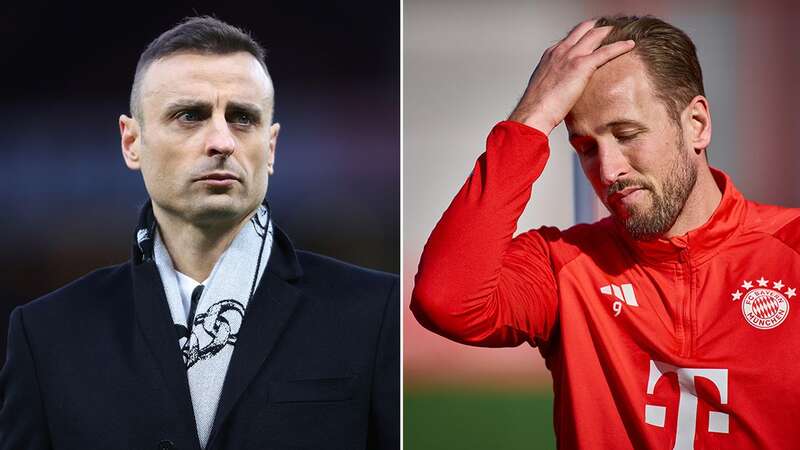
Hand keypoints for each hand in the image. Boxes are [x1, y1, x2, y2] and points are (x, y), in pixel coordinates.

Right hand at [508, 20, 634, 134]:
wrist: (534, 112)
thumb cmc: (538, 106)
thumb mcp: (544, 87)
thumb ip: (555, 81)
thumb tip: (562, 89)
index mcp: (551, 55)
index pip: (571, 37)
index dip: (585, 35)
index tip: (594, 37)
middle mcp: (561, 50)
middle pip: (584, 29)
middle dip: (599, 27)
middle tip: (612, 30)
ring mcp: (571, 56)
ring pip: (596, 34)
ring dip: (610, 32)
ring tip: (622, 33)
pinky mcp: (582, 65)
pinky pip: (606, 51)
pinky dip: (620, 46)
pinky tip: (629, 45)